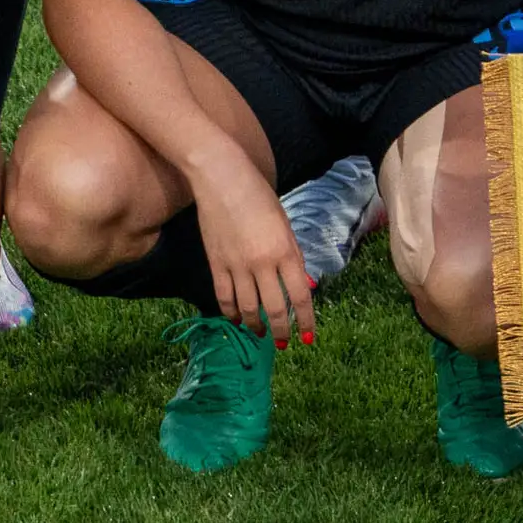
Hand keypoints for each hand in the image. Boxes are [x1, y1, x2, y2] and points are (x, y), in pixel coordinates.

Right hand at [192, 150, 318, 348]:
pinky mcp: (215, 265)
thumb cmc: (260, 197)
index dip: (305, 320)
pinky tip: (237, 320)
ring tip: (260, 334)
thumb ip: (292, 256)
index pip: (299, 296)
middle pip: (274, 309)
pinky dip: (231, 314)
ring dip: (256, 327)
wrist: (222, 180)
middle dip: (281, 330)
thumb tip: (300, 286)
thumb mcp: (285, 225)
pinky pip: (224, 298)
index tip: (307, 337)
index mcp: (285, 251)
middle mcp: (262, 263)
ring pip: (248, 309)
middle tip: (285, 342)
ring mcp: (236, 266)